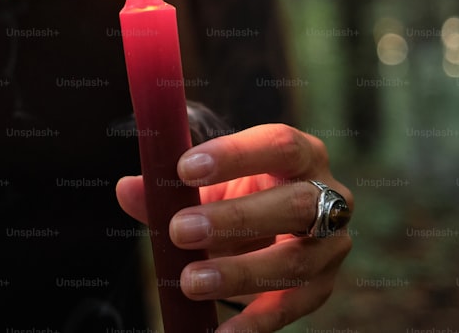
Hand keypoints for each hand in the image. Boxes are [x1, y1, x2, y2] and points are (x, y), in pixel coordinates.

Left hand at [115, 123, 352, 332]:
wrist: (268, 227)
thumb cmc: (234, 193)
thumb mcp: (204, 184)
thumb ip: (167, 187)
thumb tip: (127, 189)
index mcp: (300, 153)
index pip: (277, 144)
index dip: (234, 156)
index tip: (183, 169)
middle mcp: (328, 195)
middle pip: (294, 203)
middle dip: (235, 218)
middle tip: (180, 230)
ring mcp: (331, 244)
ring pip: (295, 260)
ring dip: (239, 273)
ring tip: (190, 282)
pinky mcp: (321, 286)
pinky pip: (292, 306)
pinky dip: (255, 322)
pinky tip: (222, 332)